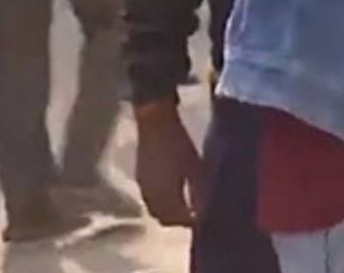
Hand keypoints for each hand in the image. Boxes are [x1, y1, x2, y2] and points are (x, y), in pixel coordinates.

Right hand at [135, 99, 204, 226]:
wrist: (154, 122)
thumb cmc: (178, 142)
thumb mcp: (194, 166)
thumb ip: (198, 190)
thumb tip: (204, 208)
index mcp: (165, 194)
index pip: (177, 218)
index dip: (190, 221)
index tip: (203, 218)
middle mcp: (150, 195)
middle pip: (163, 218)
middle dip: (178, 220)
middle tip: (193, 214)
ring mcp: (142, 187)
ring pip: (154, 210)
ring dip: (168, 212)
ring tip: (184, 204)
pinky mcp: (139, 178)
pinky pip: (149, 199)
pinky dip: (160, 202)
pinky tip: (172, 192)